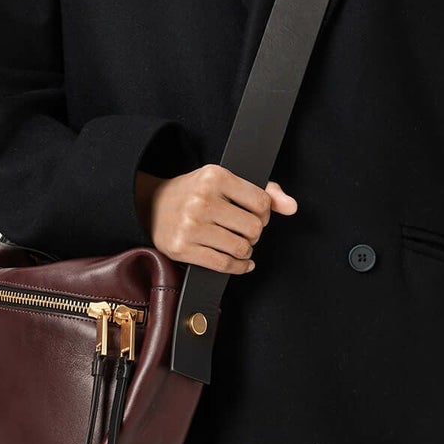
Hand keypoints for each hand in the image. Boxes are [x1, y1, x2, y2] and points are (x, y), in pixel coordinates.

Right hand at [135, 164, 297, 273]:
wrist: (150, 204)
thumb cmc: (194, 192)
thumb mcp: (225, 181)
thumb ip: (264, 191)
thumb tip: (292, 207)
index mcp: (215, 177)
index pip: (262, 203)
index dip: (265, 213)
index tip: (256, 215)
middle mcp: (202, 200)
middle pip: (254, 228)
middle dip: (254, 233)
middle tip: (244, 230)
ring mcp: (191, 225)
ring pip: (241, 248)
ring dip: (245, 251)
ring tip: (237, 244)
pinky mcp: (182, 248)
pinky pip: (224, 265)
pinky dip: (238, 267)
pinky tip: (239, 262)